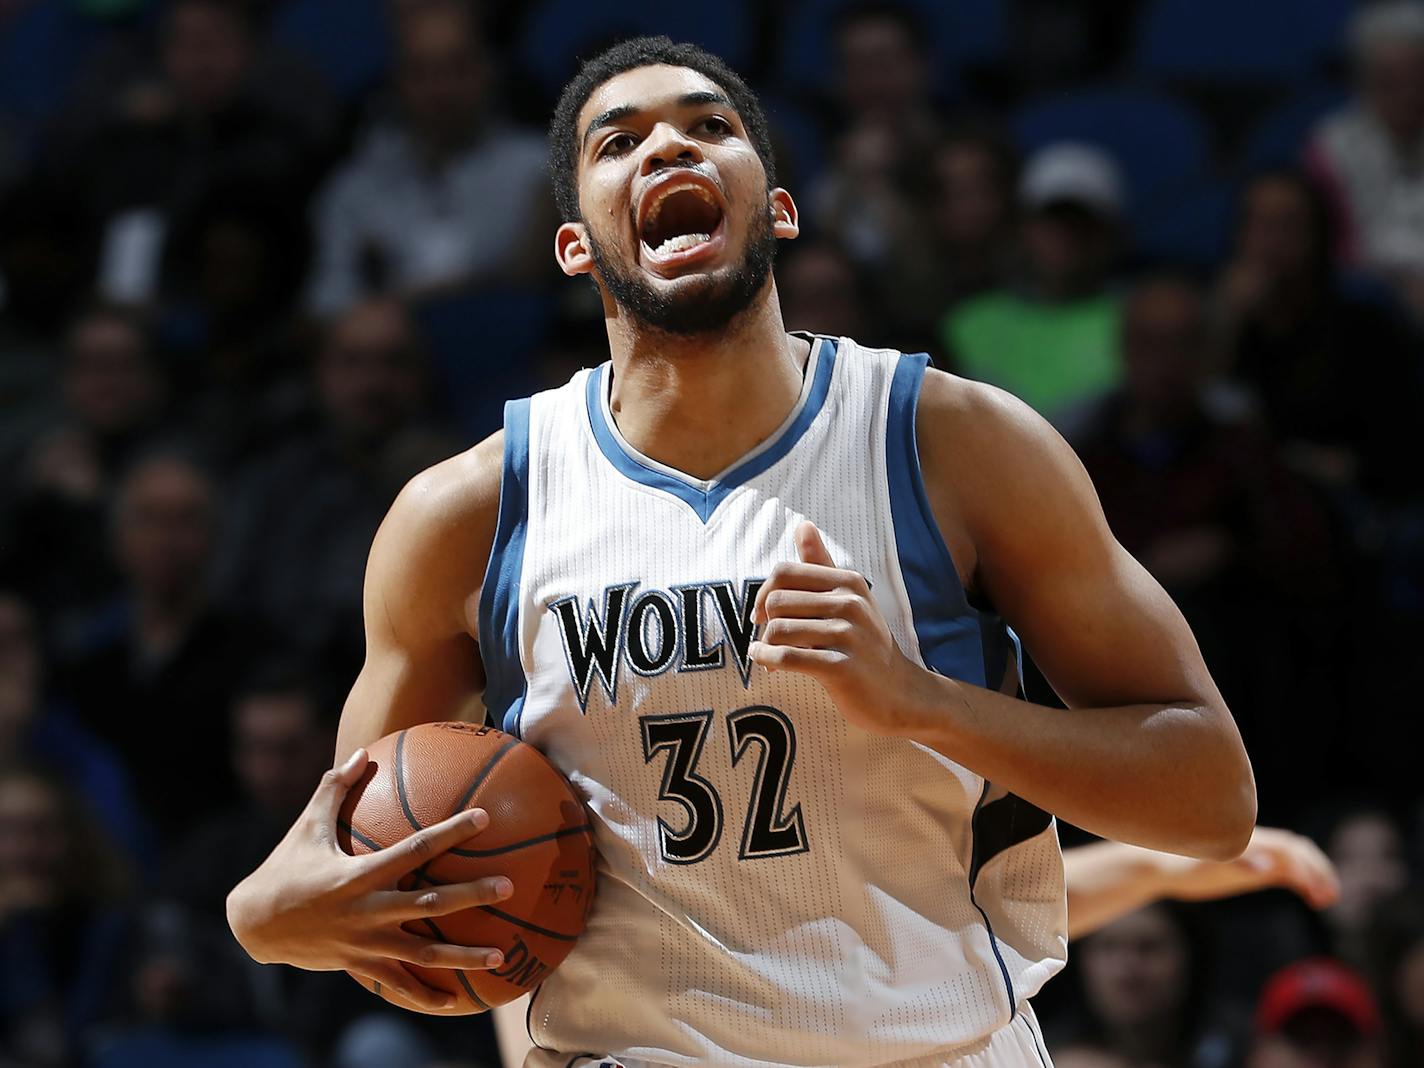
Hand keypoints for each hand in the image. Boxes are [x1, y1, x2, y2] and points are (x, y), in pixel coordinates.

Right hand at [226, 748, 514, 1013]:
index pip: (416, 849)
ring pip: (423, 954)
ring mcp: (366, 943)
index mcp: (360, 875)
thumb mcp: (306, 827)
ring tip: (499, 954)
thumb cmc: (285, 869)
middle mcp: (368, 911)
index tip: (484, 817)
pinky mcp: (361, 965)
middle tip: (508, 886)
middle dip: (471, 895)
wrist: (254, 926)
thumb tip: (360, 752)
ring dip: (462, 956)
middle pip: (430, 904)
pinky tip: (456, 1000)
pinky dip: (426, 994)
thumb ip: (334, 788)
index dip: (451, 832)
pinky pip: (398, 982)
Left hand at [749, 521, 932, 734]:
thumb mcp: (850, 599)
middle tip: (770, 640)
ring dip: (765, 645)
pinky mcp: (842, 668)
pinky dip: (767, 659)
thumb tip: (803, 525)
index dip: (764, 592)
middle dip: (765, 622)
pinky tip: (766, 664)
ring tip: (770, 654)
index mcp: (849, 582)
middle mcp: (851, 603)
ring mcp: (848, 636)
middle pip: (777, 600)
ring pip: (779, 629)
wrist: (900, 694)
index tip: (763, 613)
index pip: (785, 571)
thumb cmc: (866, 644)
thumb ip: (821, 564)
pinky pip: (787, 657)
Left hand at [1160, 826, 1338, 908]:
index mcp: (1247, 840)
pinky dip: (1303, 881)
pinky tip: (1312, 897)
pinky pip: (1286, 870)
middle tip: (1329, 894)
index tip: (1313, 887)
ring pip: (1296, 859)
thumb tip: (1269, 866)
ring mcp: (1256, 854)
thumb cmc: (1182, 864)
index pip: (1287, 846)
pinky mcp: (1254, 867)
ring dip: (1315, 875)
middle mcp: (1256, 844)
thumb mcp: (1206, 867)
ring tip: (1326, 898)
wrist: (1161, 865)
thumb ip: (1239, 864)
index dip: (1305, 864)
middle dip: (1316, 869)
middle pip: (1298, 849)